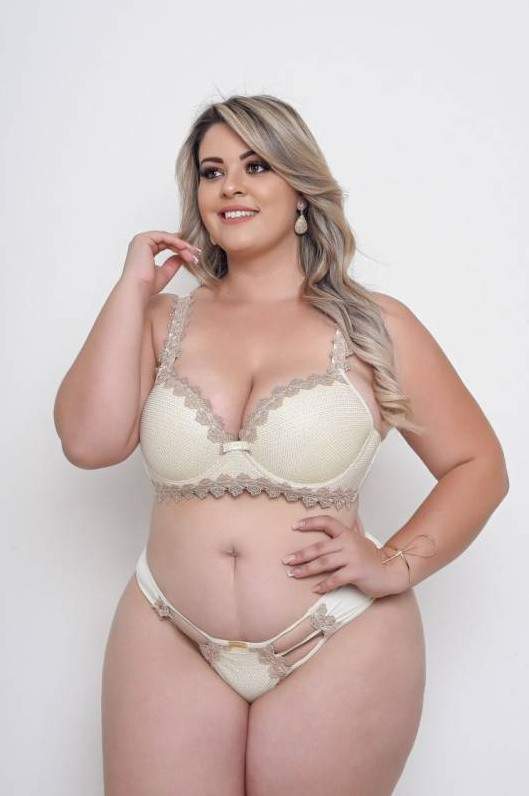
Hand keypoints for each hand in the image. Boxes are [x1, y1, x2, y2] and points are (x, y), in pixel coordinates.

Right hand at [120, 230, 201, 295]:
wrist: (137, 289)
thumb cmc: (147, 286)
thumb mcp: (166, 273)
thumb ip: (173, 263)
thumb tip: (182, 255)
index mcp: (145, 251)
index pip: (165, 245)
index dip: (180, 249)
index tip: (193, 255)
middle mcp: (142, 244)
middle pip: (167, 240)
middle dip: (183, 246)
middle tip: (196, 252)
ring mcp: (141, 240)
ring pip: (167, 238)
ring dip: (181, 245)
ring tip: (192, 253)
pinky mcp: (143, 239)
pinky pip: (164, 236)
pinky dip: (176, 241)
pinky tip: (185, 248)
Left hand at [281, 514, 407, 598]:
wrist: (391, 571)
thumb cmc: (372, 557)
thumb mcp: (359, 540)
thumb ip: (346, 532)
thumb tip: (336, 521)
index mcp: (347, 534)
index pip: (326, 522)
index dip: (310, 522)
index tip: (294, 526)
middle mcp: (348, 543)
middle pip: (319, 547)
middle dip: (300, 554)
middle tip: (285, 560)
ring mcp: (352, 558)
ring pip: (324, 563)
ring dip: (306, 569)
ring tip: (293, 574)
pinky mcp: (356, 573)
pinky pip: (335, 579)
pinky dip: (324, 585)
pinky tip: (315, 589)